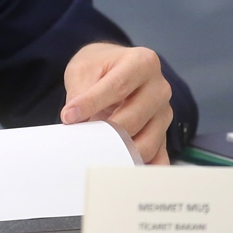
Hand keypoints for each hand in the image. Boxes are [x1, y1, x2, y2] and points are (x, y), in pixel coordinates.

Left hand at [61, 43, 173, 164]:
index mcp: (143, 62)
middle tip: (82, 139)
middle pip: (133, 117)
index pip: (118, 86)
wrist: (114, 67)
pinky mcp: (164, 133)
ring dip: (120, 150)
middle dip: (105, 131)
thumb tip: (76, 122)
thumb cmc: (100, 66)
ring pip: (146, 140)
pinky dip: (141, 165)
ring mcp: (164, 113)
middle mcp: (160, 88)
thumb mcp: (84, 68)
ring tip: (96, 153)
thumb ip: (81, 91)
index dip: (92, 103)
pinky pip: (158, 156)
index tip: (69, 117)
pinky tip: (122, 169)